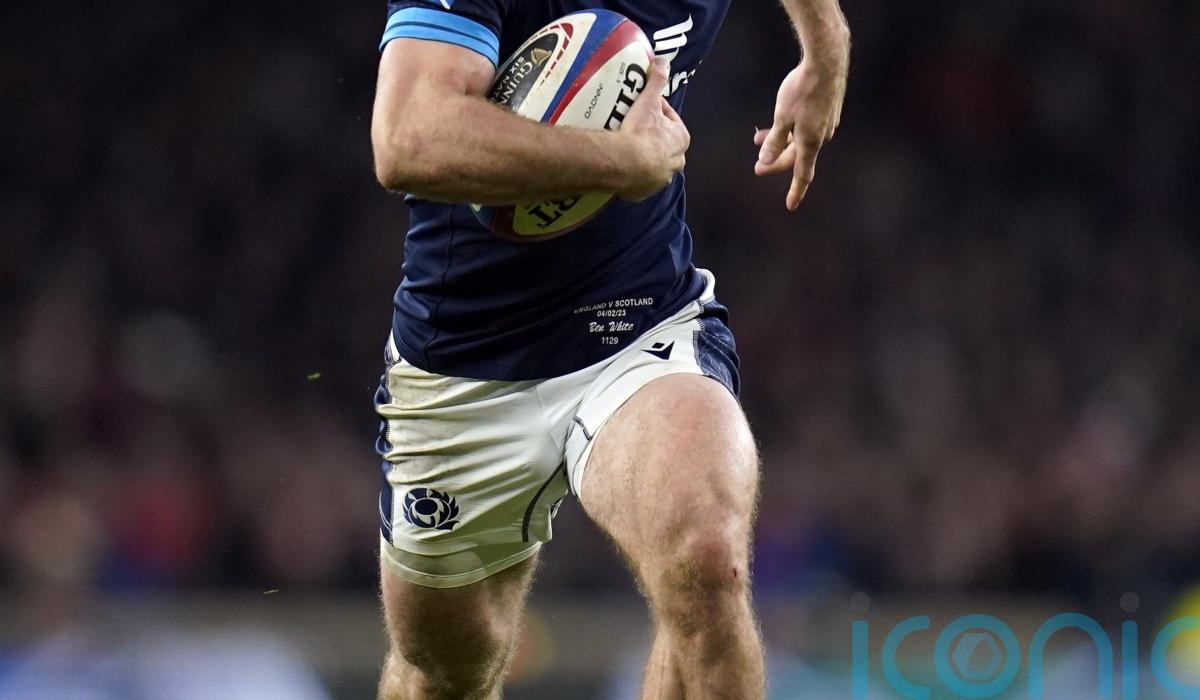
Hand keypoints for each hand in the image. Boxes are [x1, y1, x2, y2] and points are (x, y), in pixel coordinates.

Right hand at [617, 58, 690, 201]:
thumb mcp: (650, 100)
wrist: (624, 163)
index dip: (653, 110)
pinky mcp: (642, 192)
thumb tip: (662, 60)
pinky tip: (619, 165)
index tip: (639, 107)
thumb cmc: (641, 131)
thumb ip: (657, 80)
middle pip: (661, 143)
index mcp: (681, 139)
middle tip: (630, 126)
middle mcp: (675, 162)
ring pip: (650, 163)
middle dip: (649, 135)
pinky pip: (637, 181)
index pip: (668, 119)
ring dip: (640, 156)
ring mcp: (659, 180)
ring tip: (623, 146)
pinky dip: (630, 174)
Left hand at [755, 54, 847, 210]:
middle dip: (776, 162)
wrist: (826, 62)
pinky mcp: (827, 110)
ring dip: (780, 143)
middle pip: (796, 157)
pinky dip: (791, 130)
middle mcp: (821, 136)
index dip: (795, 191)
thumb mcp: (781, 118)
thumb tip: (766, 161)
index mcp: (811, 142)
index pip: (803, 174)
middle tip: (757, 168)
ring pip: (800, 140)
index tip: (790, 206)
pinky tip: (780, 120)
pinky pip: (806, 127)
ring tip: (759, 139)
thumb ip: (774, 141)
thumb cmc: (802, 89)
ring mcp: (826, 123)